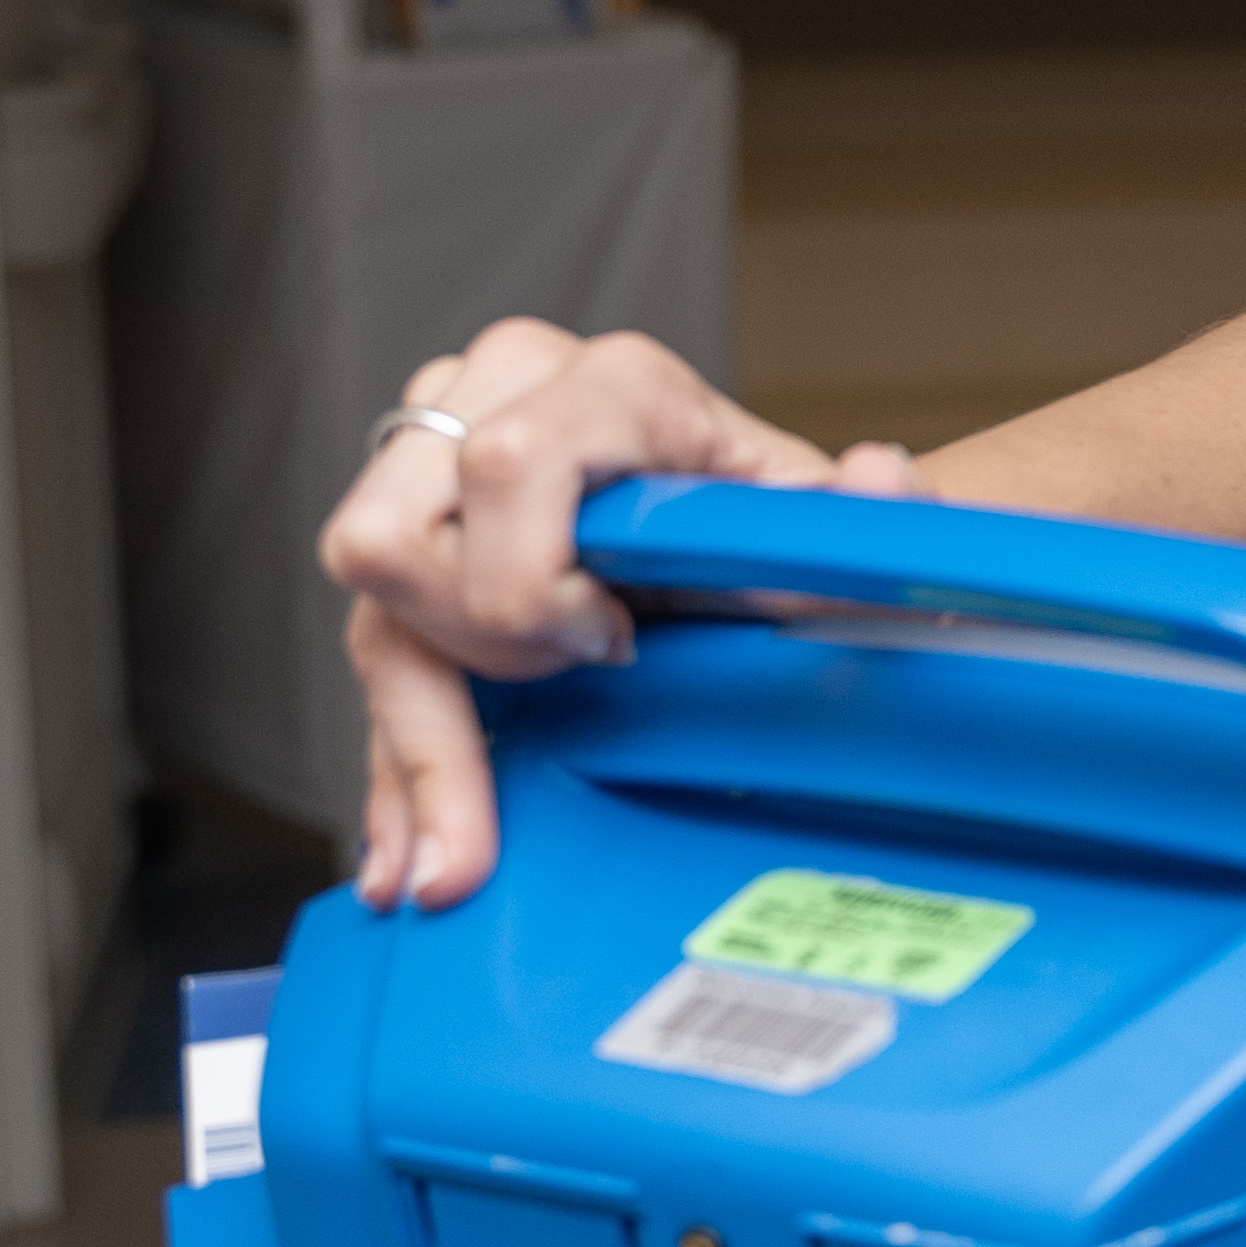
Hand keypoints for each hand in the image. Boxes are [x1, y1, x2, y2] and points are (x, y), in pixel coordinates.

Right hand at [316, 321, 915, 909]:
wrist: (743, 530)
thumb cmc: (773, 524)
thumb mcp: (829, 531)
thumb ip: (873, 516)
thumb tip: (882, 477)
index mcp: (606, 383)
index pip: (509, 465)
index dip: (539, 584)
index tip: (614, 647)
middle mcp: (495, 393)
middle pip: (396, 535)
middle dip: (481, 646)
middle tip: (580, 685)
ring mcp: (432, 459)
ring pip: (364, 597)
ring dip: (417, 732)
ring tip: (468, 852)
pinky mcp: (402, 539)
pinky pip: (364, 655)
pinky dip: (391, 774)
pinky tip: (410, 863)